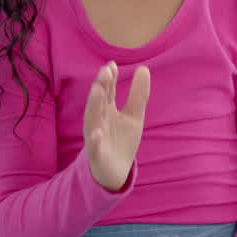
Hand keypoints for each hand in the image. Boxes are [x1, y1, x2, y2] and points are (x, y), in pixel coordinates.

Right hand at [83, 61, 150, 191]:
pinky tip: (96, 133)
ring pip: (92, 120)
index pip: (108, 91)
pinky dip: (94, 141)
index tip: (112, 64)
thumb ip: (138, 94)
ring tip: (98, 90)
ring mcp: (96, 138)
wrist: (116, 171)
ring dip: (94, 106)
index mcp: (107, 110)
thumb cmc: (122, 139)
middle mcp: (98, 121)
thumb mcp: (134, 115)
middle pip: (99, 102)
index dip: (110, 79)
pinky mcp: (97, 155)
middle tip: (105, 71)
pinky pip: (94, 148)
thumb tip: (144, 68)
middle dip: (101, 87)